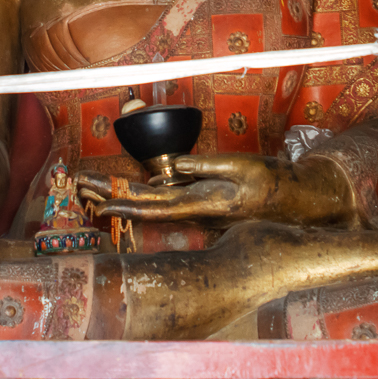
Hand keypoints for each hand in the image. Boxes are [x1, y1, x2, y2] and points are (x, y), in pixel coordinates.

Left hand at [80, 153, 289, 224]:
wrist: (297, 203)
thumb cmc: (272, 183)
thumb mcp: (240, 167)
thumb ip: (204, 167)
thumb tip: (172, 167)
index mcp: (203, 204)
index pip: (154, 207)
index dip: (125, 204)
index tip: (99, 202)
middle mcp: (195, 211)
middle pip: (144, 205)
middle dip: (110, 195)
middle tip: (80, 185)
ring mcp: (197, 210)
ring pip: (151, 204)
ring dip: (122, 195)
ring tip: (92, 187)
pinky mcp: (202, 205)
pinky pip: (165, 200)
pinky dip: (142, 195)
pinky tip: (127, 191)